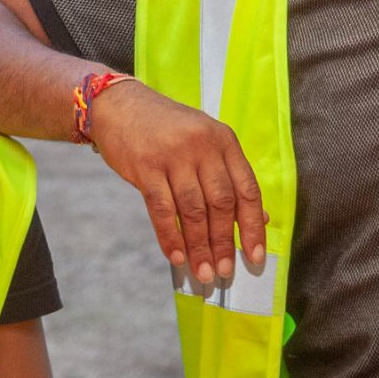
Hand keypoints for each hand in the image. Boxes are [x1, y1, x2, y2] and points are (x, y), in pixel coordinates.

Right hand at [89, 82, 266, 284]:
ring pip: (193, 210)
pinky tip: (176, 256)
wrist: (117, 104)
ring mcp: (173, 155)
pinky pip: (162, 209)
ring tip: (203, 272)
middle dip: (224, 243)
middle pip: (221, 203)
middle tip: (224, 272)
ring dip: (199, 246)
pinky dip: (171, 236)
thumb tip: (261, 217)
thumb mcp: (203, 141)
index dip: (253, 226)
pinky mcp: (145, 165)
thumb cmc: (165, 128)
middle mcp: (202, 145)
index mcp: (223, 140)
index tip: (255, 257)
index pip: (247, 189)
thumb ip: (228, 175)